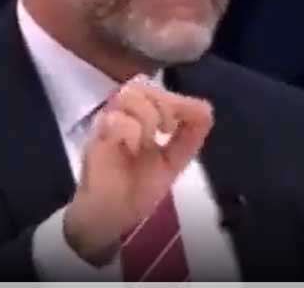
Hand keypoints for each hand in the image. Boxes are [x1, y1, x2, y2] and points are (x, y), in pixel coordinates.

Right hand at [62, 74, 213, 265]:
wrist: (111, 217)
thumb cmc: (137, 187)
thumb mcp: (173, 161)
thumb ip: (189, 137)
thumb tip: (207, 109)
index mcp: (138, 117)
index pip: (154, 88)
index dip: (174, 99)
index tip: (178, 125)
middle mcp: (120, 116)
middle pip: (139, 85)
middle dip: (163, 105)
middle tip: (166, 131)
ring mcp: (106, 125)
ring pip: (128, 96)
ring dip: (146, 116)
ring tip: (148, 141)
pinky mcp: (96, 141)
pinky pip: (114, 121)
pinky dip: (131, 132)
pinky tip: (133, 149)